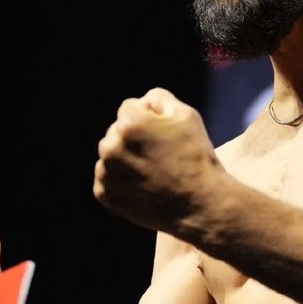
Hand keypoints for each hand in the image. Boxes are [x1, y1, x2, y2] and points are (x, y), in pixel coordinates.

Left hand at [93, 87, 220, 233]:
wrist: (198, 205)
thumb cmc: (196, 158)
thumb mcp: (187, 115)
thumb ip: (159, 98)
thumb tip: (144, 102)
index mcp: (129, 123)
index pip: (129, 108)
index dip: (148, 118)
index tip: (163, 135)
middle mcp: (110, 146)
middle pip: (117, 132)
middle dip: (133, 138)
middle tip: (158, 155)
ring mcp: (105, 172)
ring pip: (110, 155)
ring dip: (124, 159)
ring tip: (151, 171)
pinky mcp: (104, 194)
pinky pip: (106, 179)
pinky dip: (120, 181)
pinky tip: (142, 186)